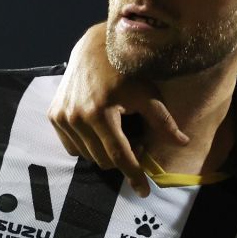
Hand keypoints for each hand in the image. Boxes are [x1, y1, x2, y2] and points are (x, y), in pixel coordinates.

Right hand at [47, 24, 187, 197]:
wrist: (94, 46)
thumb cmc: (126, 69)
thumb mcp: (148, 93)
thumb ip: (163, 121)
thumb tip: (183, 143)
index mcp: (100, 113)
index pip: (119, 155)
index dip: (133, 174)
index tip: (144, 191)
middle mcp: (76, 118)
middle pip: (103, 159)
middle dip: (122, 158)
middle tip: (135, 142)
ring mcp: (62, 117)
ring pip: (87, 156)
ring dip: (104, 152)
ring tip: (117, 133)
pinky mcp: (53, 115)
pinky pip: (72, 147)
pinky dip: (87, 145)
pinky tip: (97, 129)